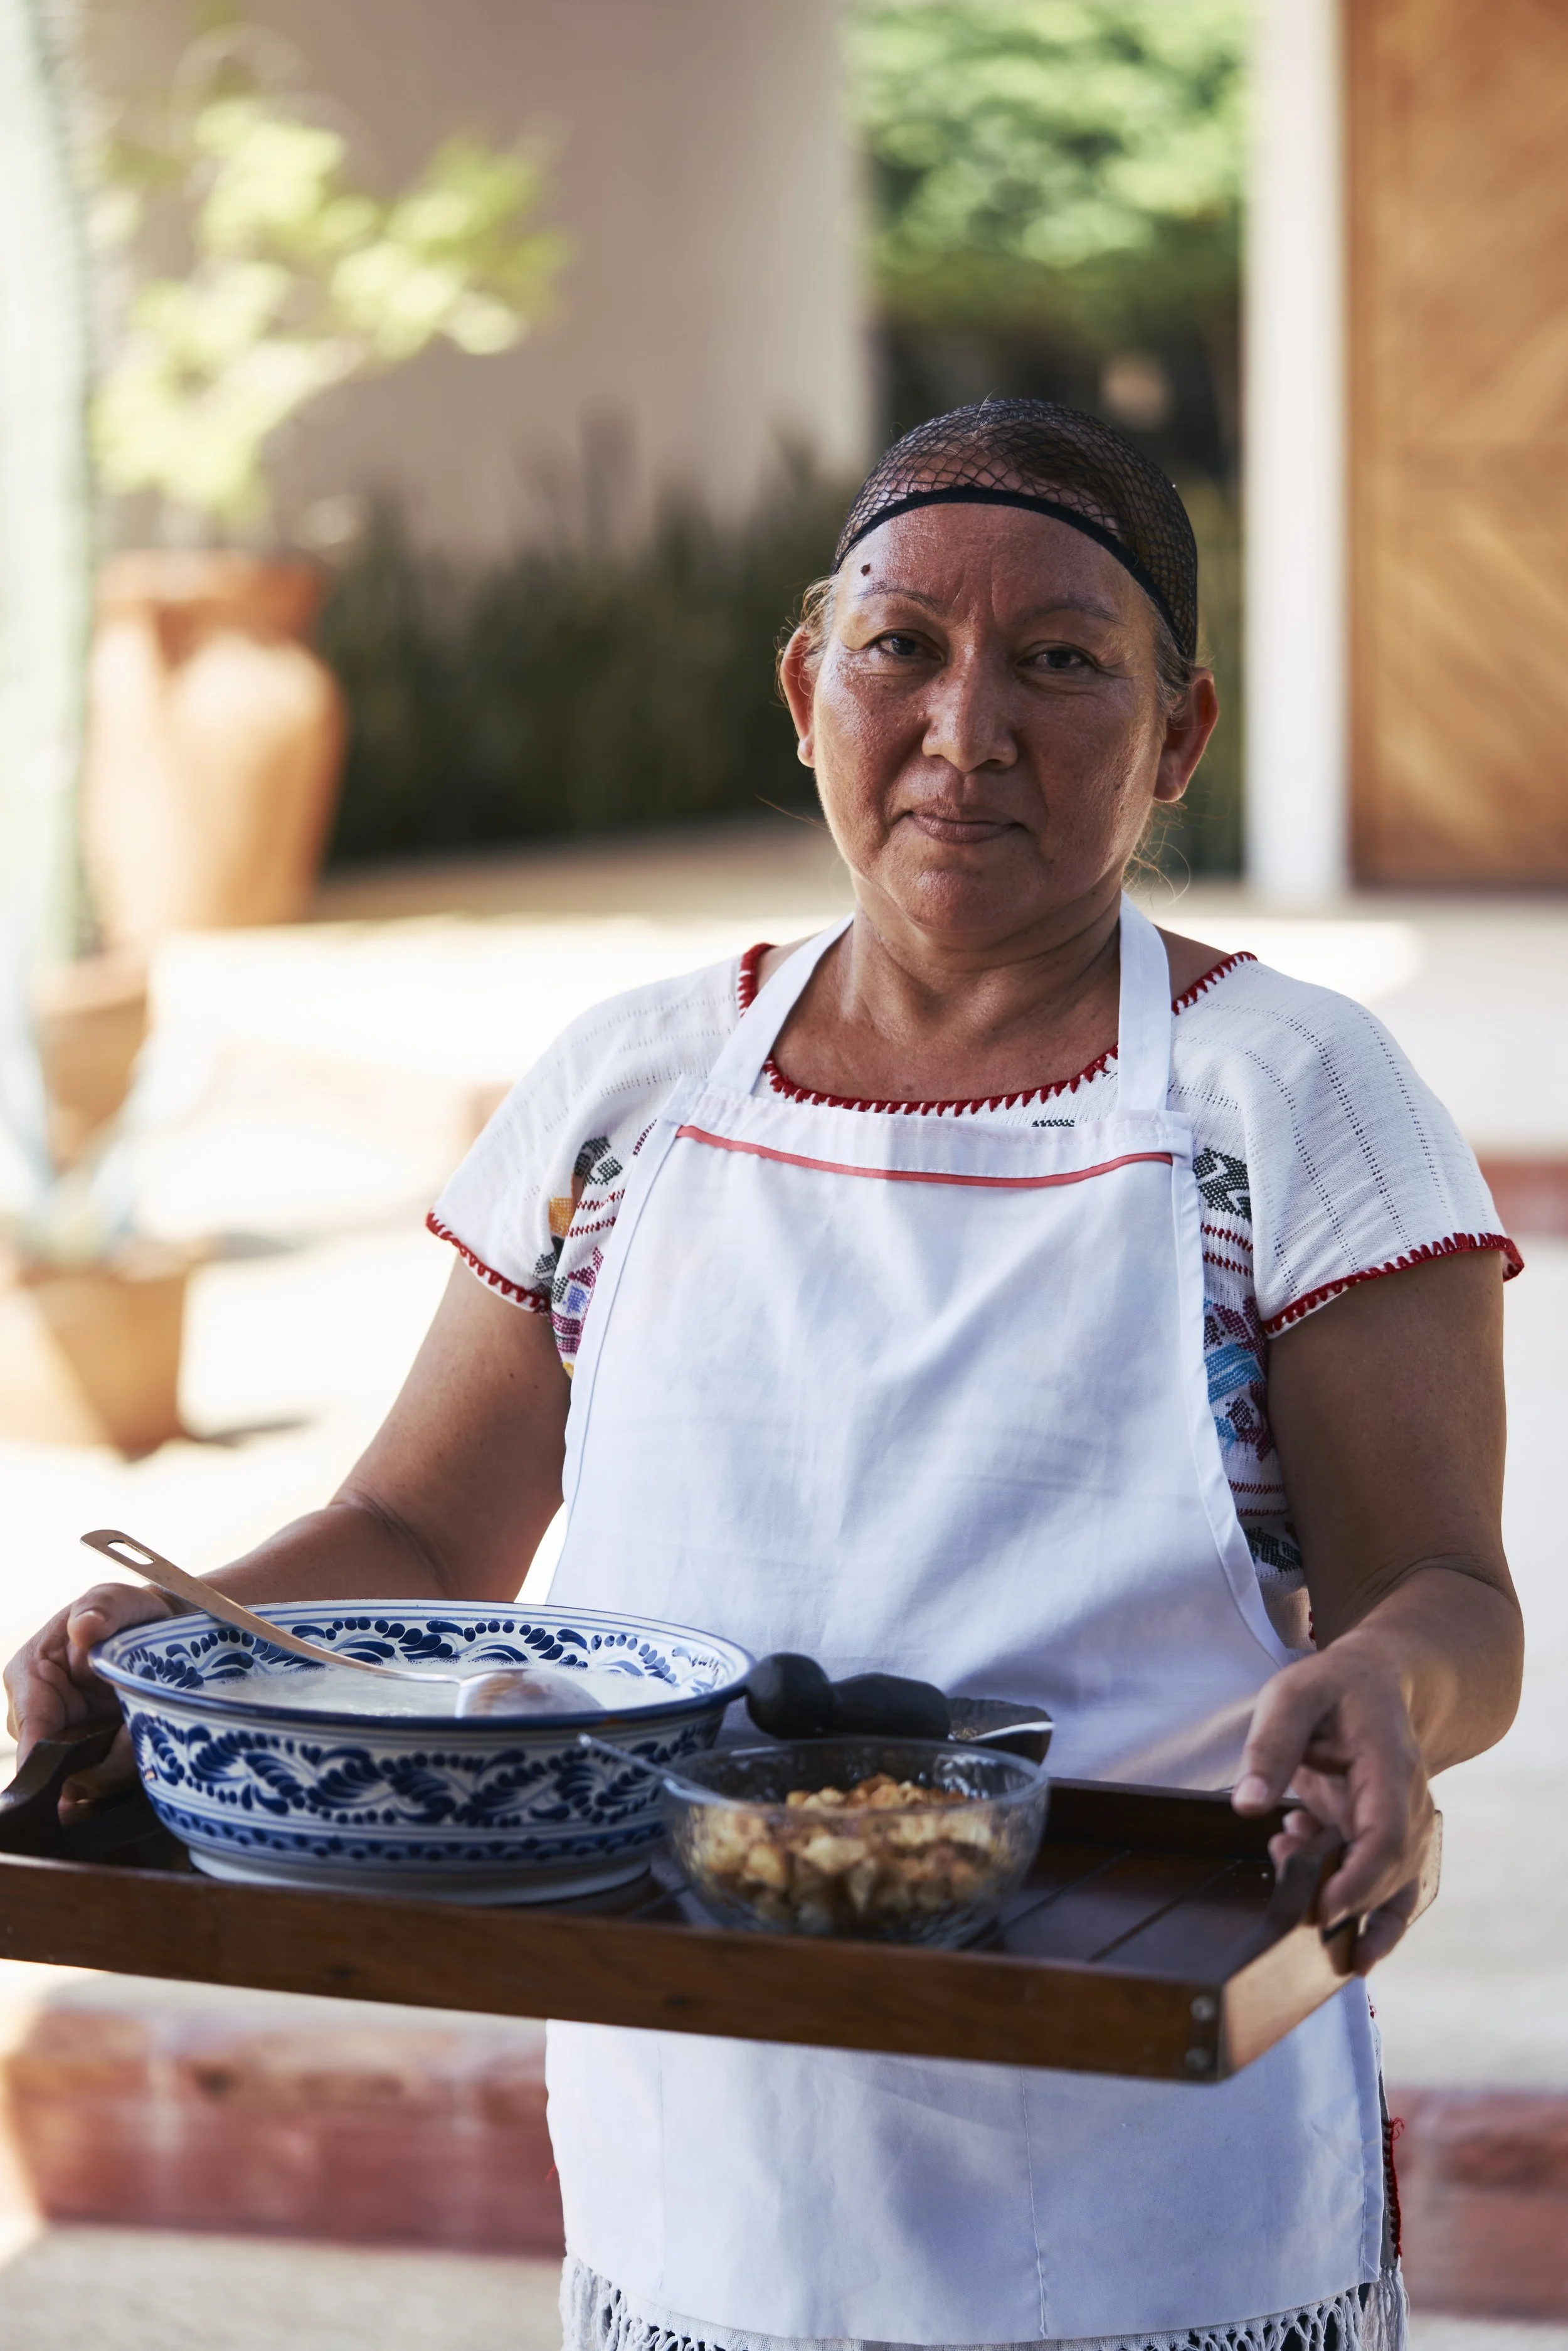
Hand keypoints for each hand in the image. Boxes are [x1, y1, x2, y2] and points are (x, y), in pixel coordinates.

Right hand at [4, 1582, 176, 1817]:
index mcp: (29, 1677)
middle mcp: (41, 1717)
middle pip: (60, 1767)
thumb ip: (102, 1608)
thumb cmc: (127, 1612)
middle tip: (140, 1738)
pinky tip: (150, 1756)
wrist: (160, 1632)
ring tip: (150, 1733)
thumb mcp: (117, 1600)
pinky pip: (105, 1781)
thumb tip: (84, 1628)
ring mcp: (67, 1741)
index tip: (79, 1775)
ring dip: (121, 1767)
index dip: (51, 1760)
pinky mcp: (94, 1757)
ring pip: (86, 1780)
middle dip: (103, 1762)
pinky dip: (128, 1774)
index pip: (31, 1731)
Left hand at [1232, 1635, 1434, 1973]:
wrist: (1376, 1681)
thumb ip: (1270, 1747)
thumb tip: (1246, 1806)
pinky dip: (1356, 1905)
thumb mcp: (1292, 1696)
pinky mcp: (1384, 1835)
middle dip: (1346, 1902)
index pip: (1386, 1836)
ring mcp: (1402, 1823)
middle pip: (1392, 1873)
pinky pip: (1384, 1884)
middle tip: (1292, 1905)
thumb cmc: (1333, 1687)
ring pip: (1395, 1888)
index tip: (1325, 1910)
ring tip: (1305, 1918)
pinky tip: (1317, 1904)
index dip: (1359, 1880)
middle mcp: (1407, 1802)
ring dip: (1352, 1908)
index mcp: (1389, 1767)